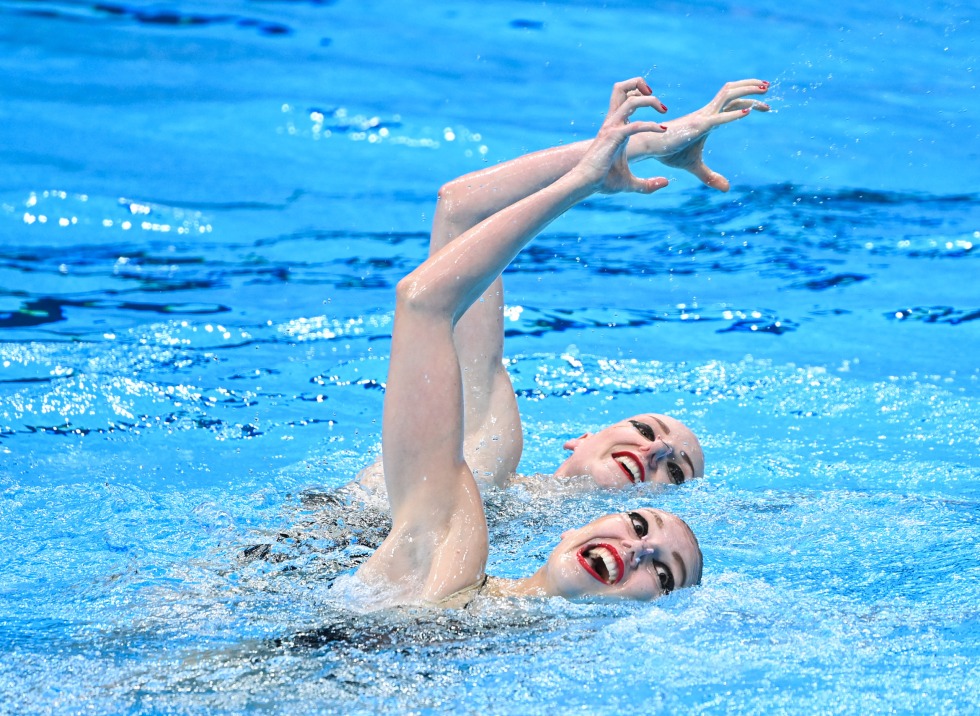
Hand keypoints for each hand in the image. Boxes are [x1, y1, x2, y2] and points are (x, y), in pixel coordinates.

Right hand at [573, 77, 671, 195]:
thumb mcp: (629, 183)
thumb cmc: (603, 182)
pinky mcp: (613, 137)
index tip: (657, 107)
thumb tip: (666, 183)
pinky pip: (635, 125)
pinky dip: (650, 125)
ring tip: (664, 110)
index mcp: (615, 126)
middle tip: (657, 102)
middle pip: (621, 88)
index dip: (641, 94)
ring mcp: (612, 128)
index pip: (625, 97)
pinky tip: (662, 130)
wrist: (585, 185)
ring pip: (630, 101)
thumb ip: (648, 184)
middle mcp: (612, 122)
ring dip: (649, 101)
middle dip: (640, 85)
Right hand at [640, 79, 770, 191]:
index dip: (749, 101)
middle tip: (768, 87)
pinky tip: (748, 112)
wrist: (648, 147)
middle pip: (732, 92)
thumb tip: (727, 189)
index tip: (765, 107)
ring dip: (747, 90)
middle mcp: (706, 113)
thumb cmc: (667, 152)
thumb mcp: (694, 167)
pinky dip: (733, 114)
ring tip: (764, 91)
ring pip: (728, 95)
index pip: (731, 102)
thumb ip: (710, 177)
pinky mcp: (697, 126)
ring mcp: (702, 117)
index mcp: (707, 118)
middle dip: (751, 87)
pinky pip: (718, 118)